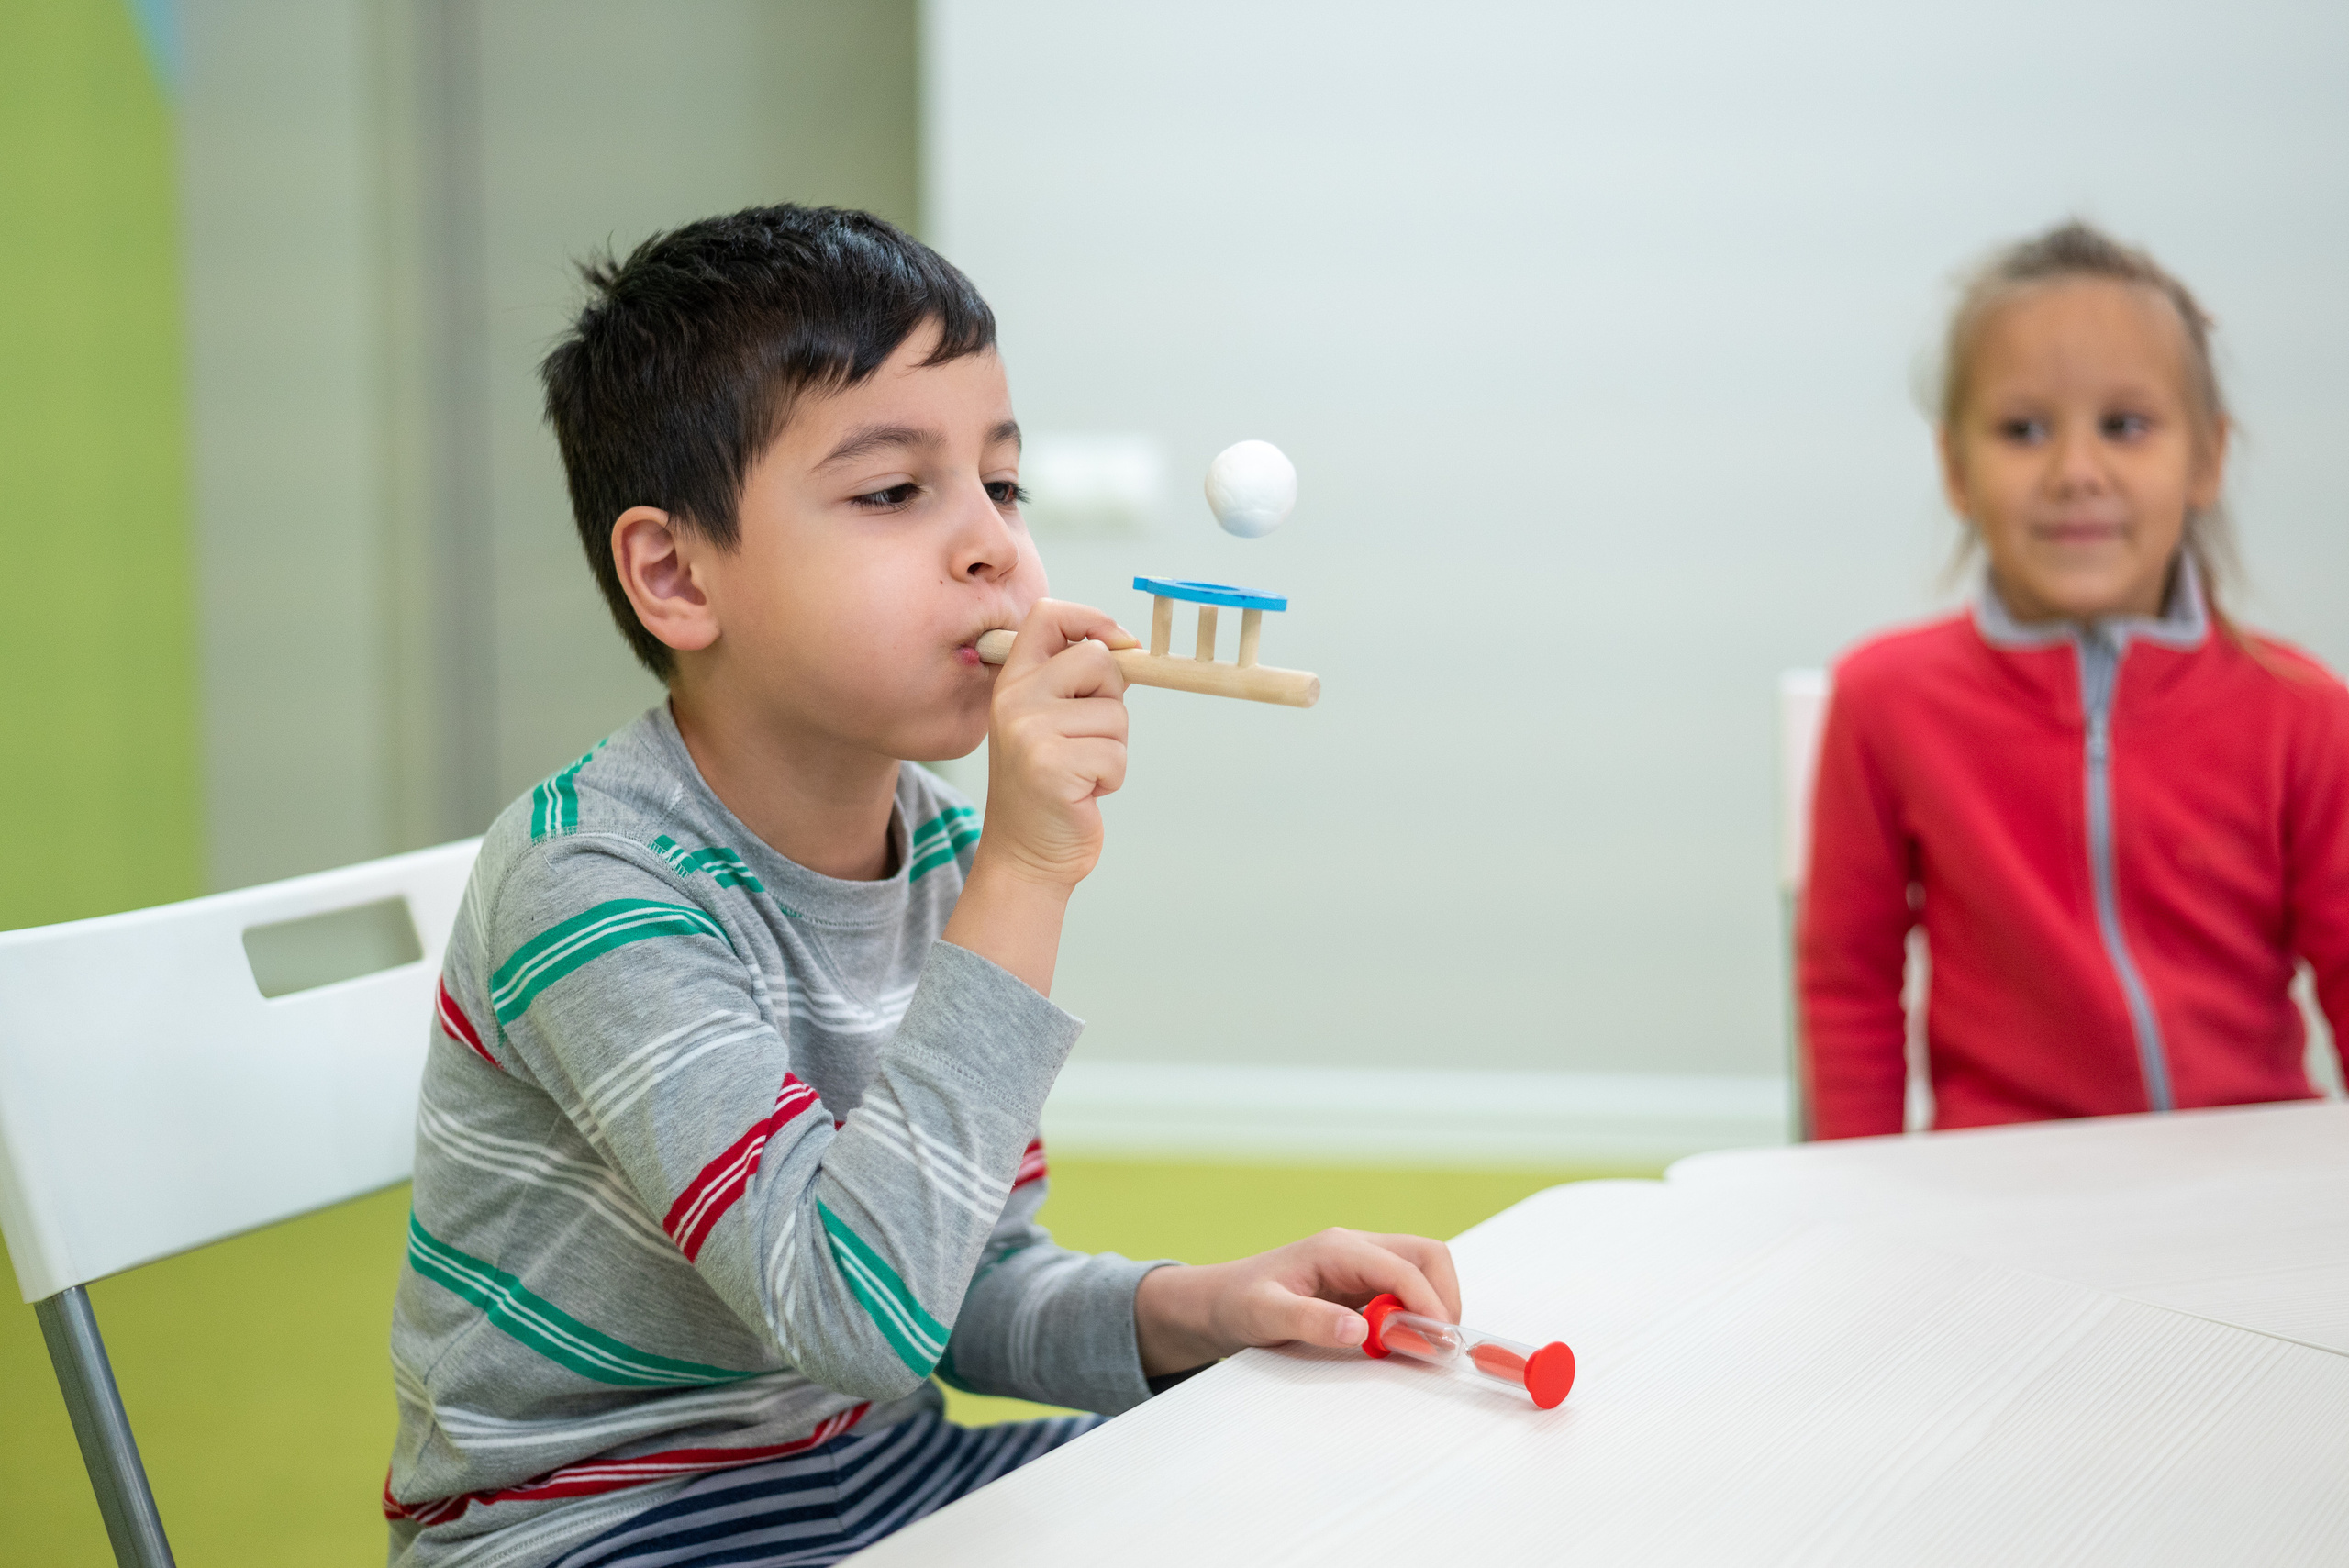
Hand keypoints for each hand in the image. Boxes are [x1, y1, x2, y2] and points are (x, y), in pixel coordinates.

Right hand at [977, 598, 1136, 887]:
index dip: (1092, 618)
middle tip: (1088, 737)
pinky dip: (1111, 778)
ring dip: (1113, 749)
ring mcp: (1029, 733)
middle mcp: (1014, 700)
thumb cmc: (1050, 785)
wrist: (1025, 854)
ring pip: (1115, 715)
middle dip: (1112, 700)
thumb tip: (1127, 647)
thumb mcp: (1050, 721)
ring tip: (1081, 772)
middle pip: (1097, 659)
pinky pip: (1115, 755)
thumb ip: (1076, 683)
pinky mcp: (1051, 767)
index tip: (1119, 642)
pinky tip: (1082, 793)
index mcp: (1013, 681)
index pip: (1047, 615)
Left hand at [1131, 1229, 1461, 1377]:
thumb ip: (1310, 1321)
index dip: (1429, 1304)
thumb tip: (1360, 1331)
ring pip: (1423, 1270)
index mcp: (1336, 1248)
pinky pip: (1407, 1289)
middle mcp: (1355, 1248)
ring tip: (1420, 1348)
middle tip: (1438, 1346)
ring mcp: (1362, 1263)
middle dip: (1443, 1298)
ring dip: (1432, 1305)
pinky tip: (1401, 1343)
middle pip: (1426, 1256)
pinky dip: (1417, 1313)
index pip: (1403, 1267)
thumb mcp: (1264, 1314)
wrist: (1218, 1302)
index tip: (1440, 1344)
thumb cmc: (1238, 1303)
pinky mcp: (1363, 1282)